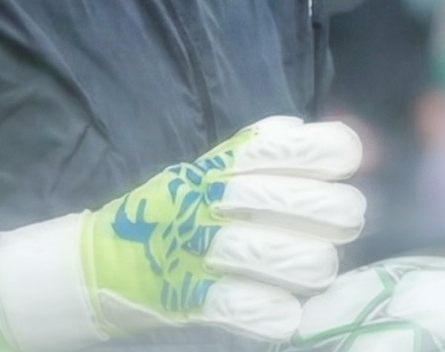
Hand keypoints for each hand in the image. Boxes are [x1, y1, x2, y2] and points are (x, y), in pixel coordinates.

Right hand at [0, 116, 364, 351]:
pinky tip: (284, 308)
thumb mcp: (214, 166)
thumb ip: (265, 147)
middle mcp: (219, 198)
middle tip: (335, 228)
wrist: (104, 260)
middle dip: (340, 216)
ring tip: (310, 268)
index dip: (336, 154)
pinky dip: (278, 312)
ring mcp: (206, 249)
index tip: (340, 170)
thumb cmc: (176, 210)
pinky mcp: (193, 297)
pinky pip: (257, 310)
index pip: (304, 145)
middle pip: (317, 204)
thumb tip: (319, 132)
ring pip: (298, 259)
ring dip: (314, 267)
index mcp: (229, 162)